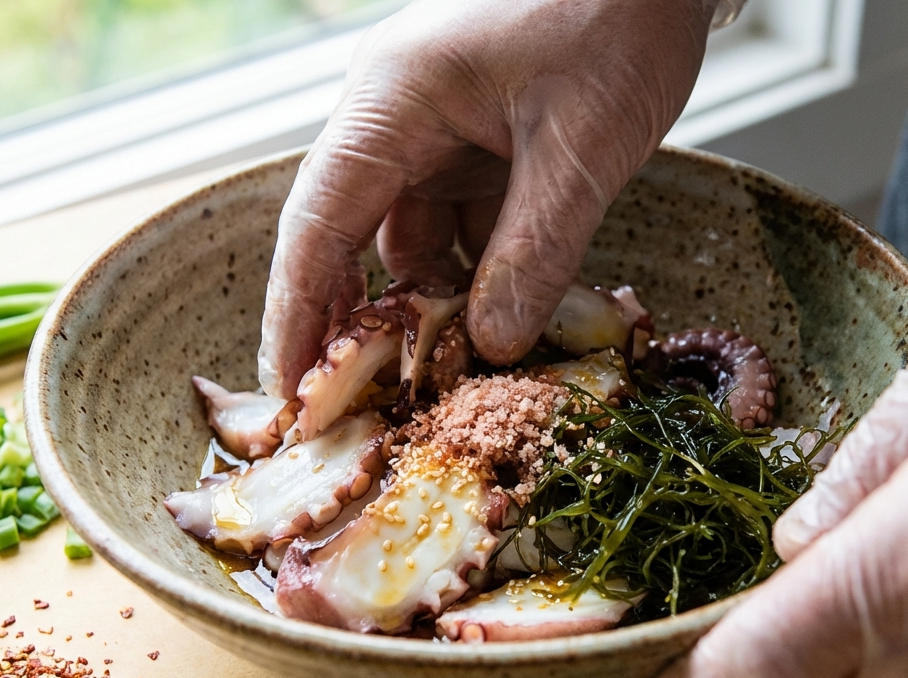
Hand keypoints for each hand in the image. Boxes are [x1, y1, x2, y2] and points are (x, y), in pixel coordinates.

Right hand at [257, 0, 739, 397]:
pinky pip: (458, 223)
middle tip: (350, 407)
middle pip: (348, 235)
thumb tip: (490, 346)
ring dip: (425, 305)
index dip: (297, 315)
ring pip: (408, 237)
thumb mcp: (580, 146)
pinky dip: (473, 274)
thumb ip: (534, 250)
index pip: (318, 224)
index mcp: (392, 101)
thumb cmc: (619, 14)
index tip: (288, 393)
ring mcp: (438, 127)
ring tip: (436, 380)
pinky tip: (494, 324)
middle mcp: (397, 115)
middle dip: (350, 321)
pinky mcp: (481, 141)